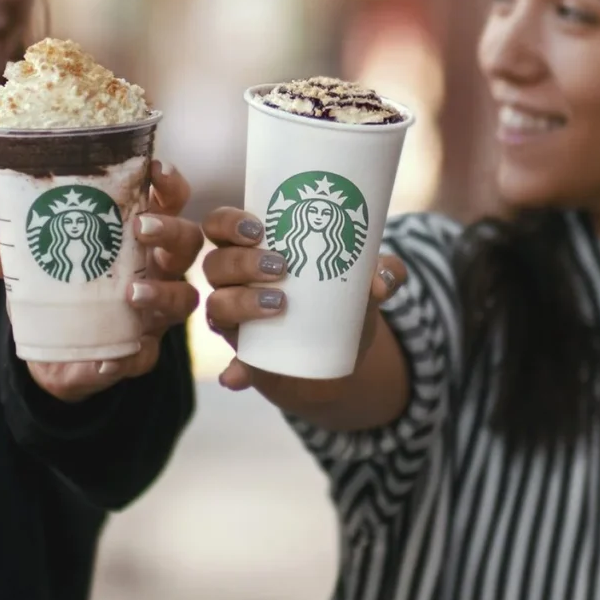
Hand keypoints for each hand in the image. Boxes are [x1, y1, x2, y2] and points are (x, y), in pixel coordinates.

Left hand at [0, 160, 202, 402]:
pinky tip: (107, 359)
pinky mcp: (142, 354)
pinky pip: (147, 355)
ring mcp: (156, 313)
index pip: (169, 203)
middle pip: (188, 244)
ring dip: (162, 293)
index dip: (170, 185)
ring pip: (184, 298)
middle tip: (141, 227)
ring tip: (132, 294)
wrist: (54, 354)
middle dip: (171, 231)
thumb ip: (18, 257)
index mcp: (139, 240)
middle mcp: (158, 271)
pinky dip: (129, 356)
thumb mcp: (37, 268)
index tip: (157, 169)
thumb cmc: (59, 292)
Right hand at [201, 206, 405, 403]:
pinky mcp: (245, 358)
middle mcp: (233, 283)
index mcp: (252, 250)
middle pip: (215, 264)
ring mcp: (235, 321)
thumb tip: (379, 283)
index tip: (258, 228)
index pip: (219, 226)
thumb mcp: (365, 282)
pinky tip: (236, 376)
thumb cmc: (341, 300)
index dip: (227, 223)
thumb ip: (384, 273)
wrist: (341, 354)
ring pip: (217, 305)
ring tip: (279, 304)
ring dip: (240, 302)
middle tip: (281, 266)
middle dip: (241, 261)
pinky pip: (233, 364)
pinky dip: (234, 370)